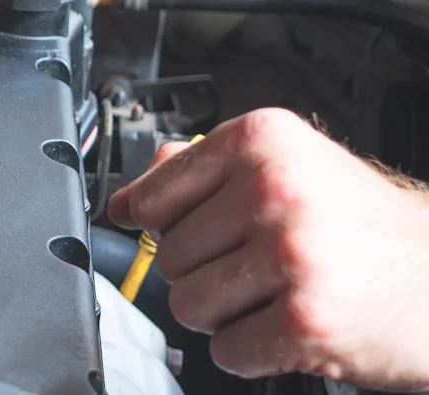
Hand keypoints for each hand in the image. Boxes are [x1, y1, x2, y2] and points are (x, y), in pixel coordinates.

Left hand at [107, 108, 428, 389]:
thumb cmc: (360, 223)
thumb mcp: (288, 165)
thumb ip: (204, 169)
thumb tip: (129, 195)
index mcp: (260, 140)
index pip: (154, 193)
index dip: (156, 223)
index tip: (167, 228)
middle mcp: (274, 188)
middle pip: (167, 254)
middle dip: (201, 272)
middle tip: (252, 267)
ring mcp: (290, 253)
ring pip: (187, 305)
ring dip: (222, 314)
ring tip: (270, 295)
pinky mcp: (305, 318)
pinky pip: (226, 350)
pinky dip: (250, 351)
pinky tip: (287, 325)